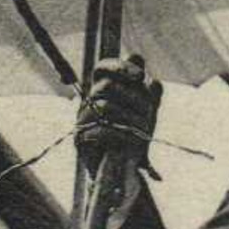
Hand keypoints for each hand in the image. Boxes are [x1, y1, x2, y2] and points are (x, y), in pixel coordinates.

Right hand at [76, 54, 162, 176]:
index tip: (140, 76)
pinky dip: (122, 135)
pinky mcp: (80, 140)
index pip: (103, 67)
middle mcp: (89, 101)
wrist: (126, 171)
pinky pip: (100, 130)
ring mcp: (82, 120)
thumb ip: (145, 86)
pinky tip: (133, 142)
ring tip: (143, 132)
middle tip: (149, 113)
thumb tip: (136, 57)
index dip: (120, 67)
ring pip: (106, 107)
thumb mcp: (146, 110)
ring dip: (132, 118)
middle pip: (107, 86)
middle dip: (135, 98)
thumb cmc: (134, 137)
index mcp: (102, 90)